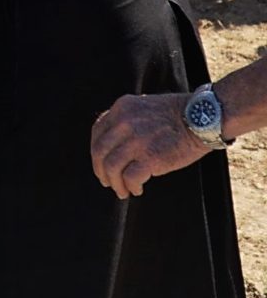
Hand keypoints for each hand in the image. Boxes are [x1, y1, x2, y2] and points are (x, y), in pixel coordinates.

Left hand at [91, 92, 209, 199]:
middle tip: (107, 181)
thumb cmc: (177, 114)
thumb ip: (127, 120)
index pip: (97, 132)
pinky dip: (130, 186)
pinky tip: (137, 190)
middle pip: (99, 151)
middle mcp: (124, 122)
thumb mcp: (143, 107)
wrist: (200, 118)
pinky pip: (130, 177)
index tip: (100, 163)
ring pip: (111, 166)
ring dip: (114, 182)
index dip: (96, 151)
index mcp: (121, 108)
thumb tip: (115, 142)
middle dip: (100, 170)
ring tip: (122, 190)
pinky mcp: (150, 157)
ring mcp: (136, 140)